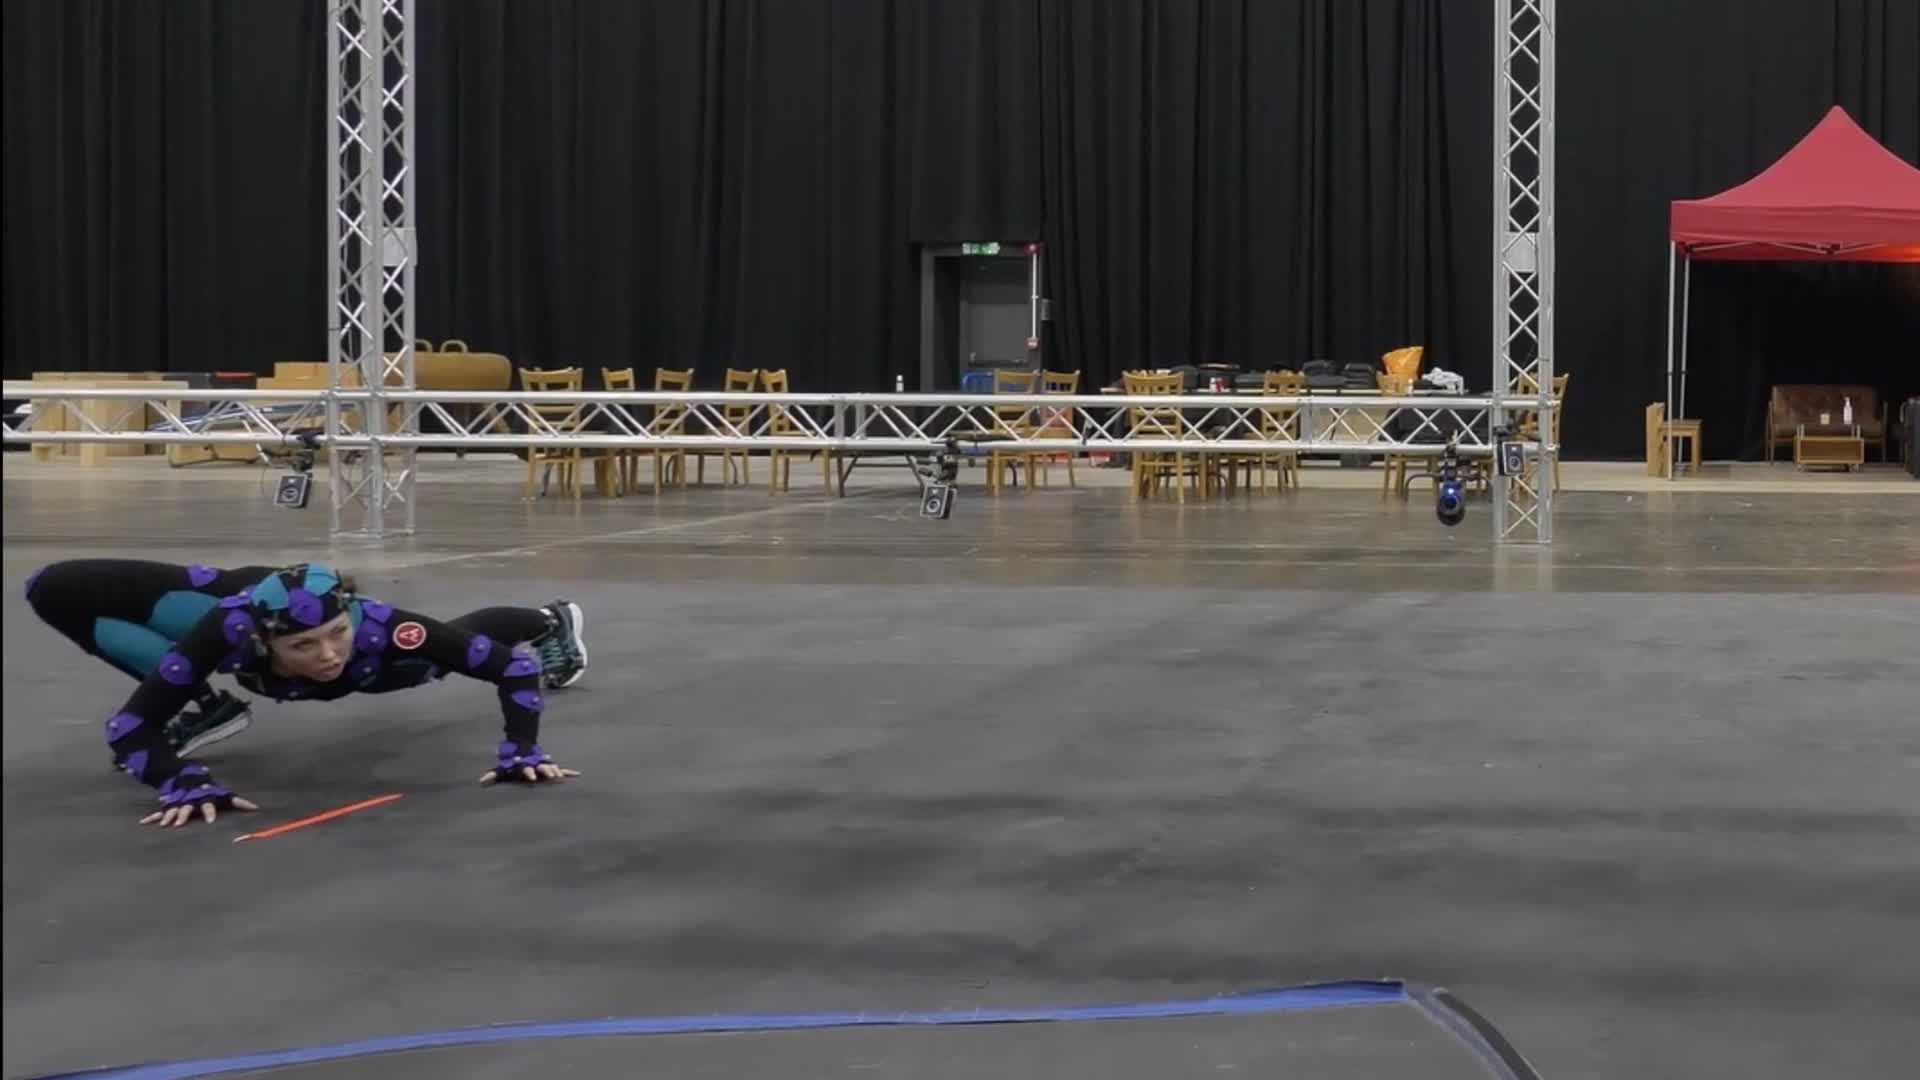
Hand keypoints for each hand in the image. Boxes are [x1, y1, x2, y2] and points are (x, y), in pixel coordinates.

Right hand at [139, 765, 259, 827]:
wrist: (186, 775)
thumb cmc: (208, 788)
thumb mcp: (223, 793)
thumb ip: (239, 802)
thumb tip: (256, 808)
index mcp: (204, 797)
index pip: (208, 804)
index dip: (210, 812)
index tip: (210, 821)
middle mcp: (190, 800)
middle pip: (187, 808)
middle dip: (184, 815)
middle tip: (180, 825)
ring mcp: (178, 802)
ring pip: (172, 810)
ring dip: (169, 816)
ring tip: (165, 824)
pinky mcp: (168, 805)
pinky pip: (159, 811)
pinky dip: (153, 817)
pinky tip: (144, 822)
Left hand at [478, 741, 580, 785]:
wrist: (523, 749)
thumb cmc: (512, 764)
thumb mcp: (502, 770)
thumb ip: (493, 775)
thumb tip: (481, 782)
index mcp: (525, 766)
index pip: (527, 769)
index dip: (528, 773)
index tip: (531, 778)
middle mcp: (536, 765)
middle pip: (542, 768)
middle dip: (546, 771)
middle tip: (550, 775)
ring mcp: (544, 766)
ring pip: (552, 767)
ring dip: (556, 771)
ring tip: (560, 776)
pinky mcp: (551, 768)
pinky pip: (562, 770)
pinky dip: (569, 773)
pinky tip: (578, 775)